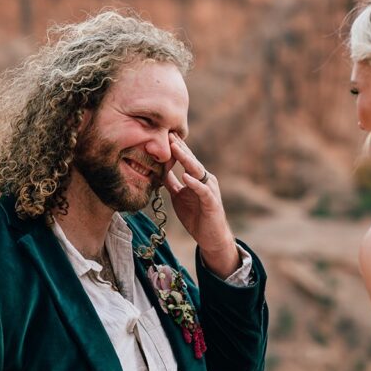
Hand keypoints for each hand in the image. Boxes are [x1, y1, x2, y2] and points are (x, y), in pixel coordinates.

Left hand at [164, 133, 239, 276]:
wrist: (210, 237)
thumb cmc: (196, 215)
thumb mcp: (178, 196)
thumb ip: (171, 182)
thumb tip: (158, 169)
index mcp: (197, 177)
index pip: (186, 158)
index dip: (176, 147)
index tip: (164, 133)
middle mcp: (205, 180)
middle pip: (192, 160)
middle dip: (180, 147)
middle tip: (169, 133)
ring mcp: (209, 190)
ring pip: (198, 171)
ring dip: (186, 160)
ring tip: (175, 149)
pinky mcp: (211, 202)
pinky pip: (203, 191)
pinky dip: (194, 183)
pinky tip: (186, 177)